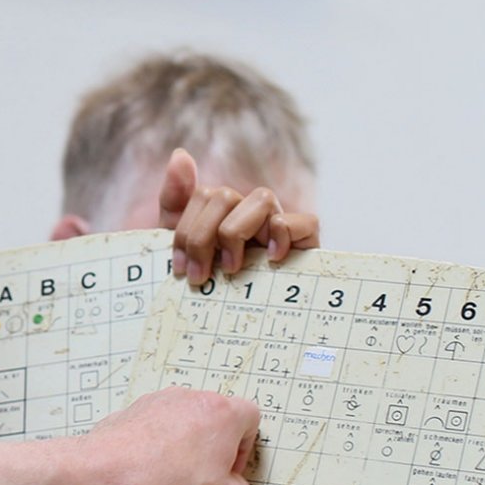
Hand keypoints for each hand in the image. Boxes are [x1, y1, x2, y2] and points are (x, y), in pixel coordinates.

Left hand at [81, 387, 260, 484]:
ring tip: (170, 482)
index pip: (249, 417)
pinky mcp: (128, 413)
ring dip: (181, 450)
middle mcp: (187, 398)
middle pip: (212, 419)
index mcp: (220, 411)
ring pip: (181, 424)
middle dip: (211, 450)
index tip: (229, 471)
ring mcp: (154, 403)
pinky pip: (152, 430)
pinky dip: (154, 450)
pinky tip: (147, 477)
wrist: (105, 480)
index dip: (244, 448)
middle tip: (202, 480)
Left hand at [158, 148, 319, 284]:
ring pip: (262, 198)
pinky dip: (284, 234)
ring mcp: (279, 225)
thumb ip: (175, 203)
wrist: (244, 329)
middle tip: (200, 276)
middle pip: (223, 196)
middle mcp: (250, 213)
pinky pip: (305, 221)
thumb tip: (180, 155)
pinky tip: (270, 259)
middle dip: (202, 237)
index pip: (201, 196)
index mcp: (223, 212)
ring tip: (232, 268)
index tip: (180, 269)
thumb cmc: (213, 287)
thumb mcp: (185, 250)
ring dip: (236, 233)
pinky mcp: (308, 243)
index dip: (185, 230)